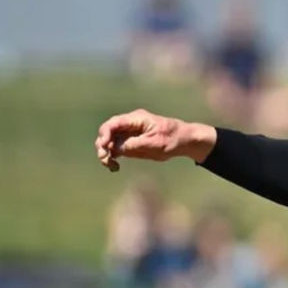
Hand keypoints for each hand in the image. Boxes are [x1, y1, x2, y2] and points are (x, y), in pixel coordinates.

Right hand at [94, 109, 216, 171]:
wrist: (184, 141)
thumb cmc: (172, 139)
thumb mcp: (154, 144)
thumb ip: (134, 145)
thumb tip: (115, 148)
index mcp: (136, 119)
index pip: (114, 123)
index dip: (105, 134)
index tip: (105, 147)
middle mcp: (130, 124)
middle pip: (107, 132)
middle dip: (102, 145)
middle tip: (106, 159)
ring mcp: (129, 133)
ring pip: (109, 141)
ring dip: (106, 153)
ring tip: (112, 166)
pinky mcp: (130, 143)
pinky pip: (116, 149)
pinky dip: (112, 157)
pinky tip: (114, 167)